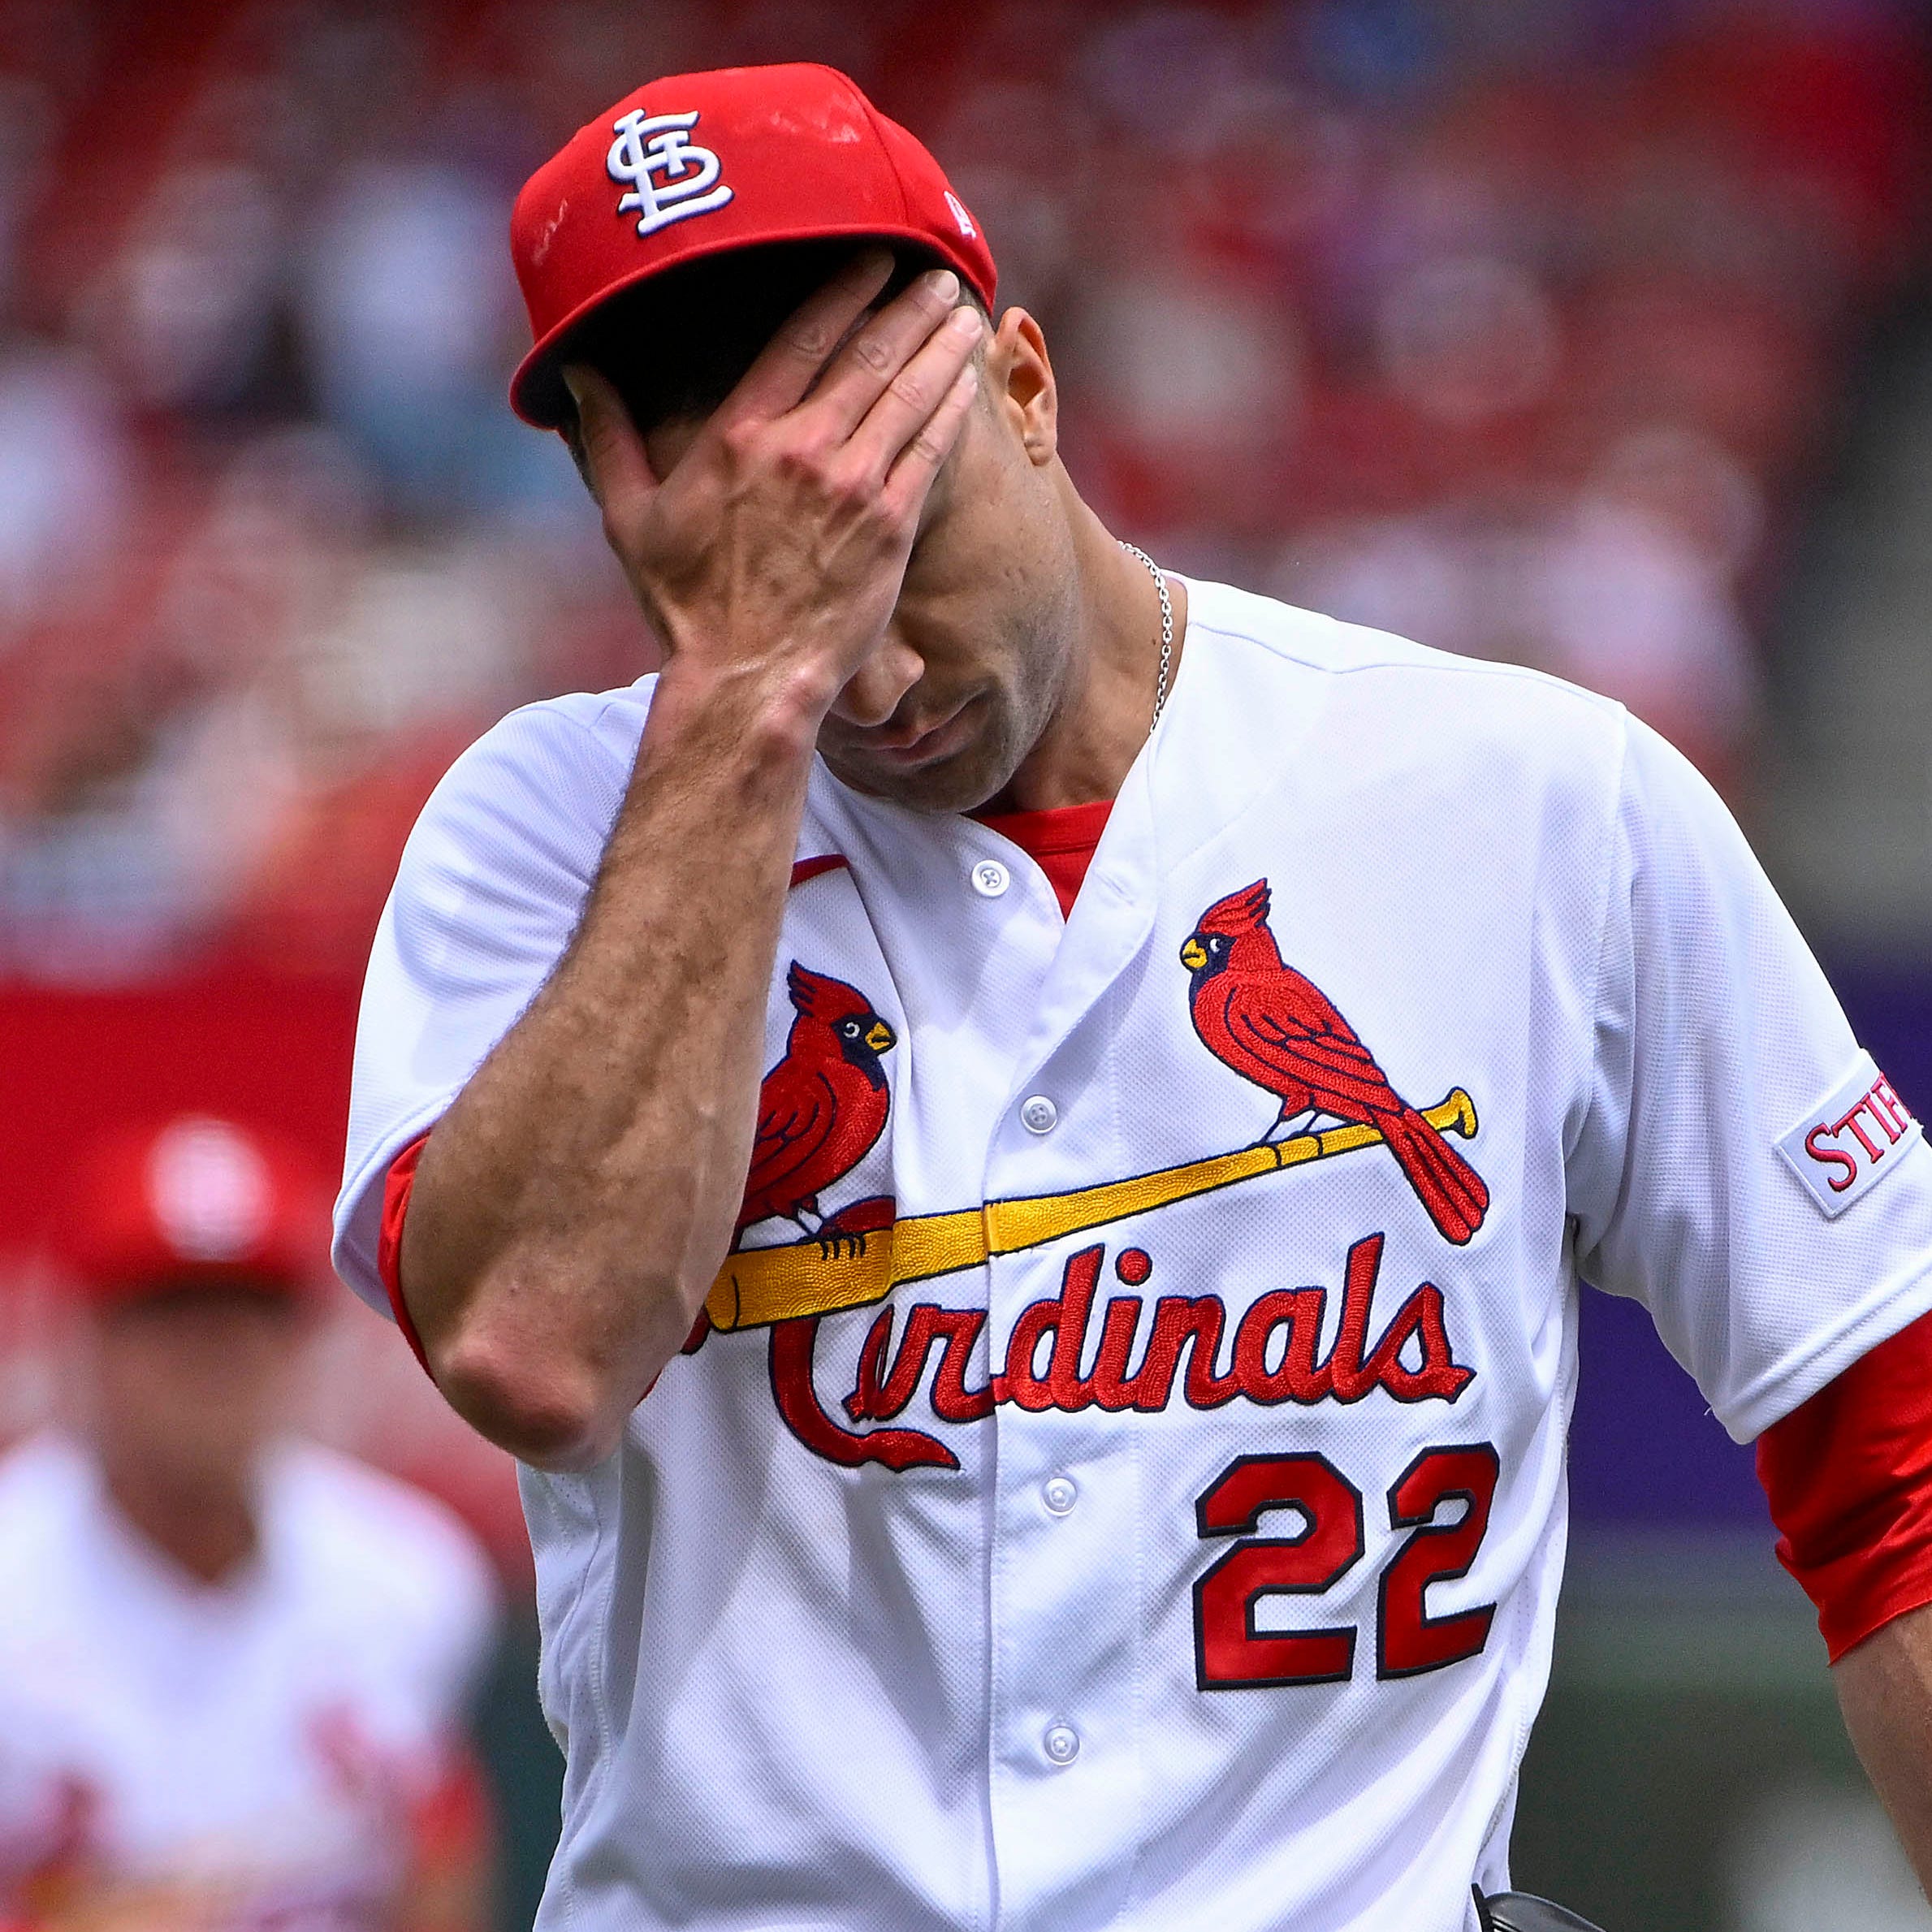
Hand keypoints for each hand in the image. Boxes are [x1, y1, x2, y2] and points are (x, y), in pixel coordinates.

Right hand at [564, 251, 982, 727]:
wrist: (747, 678)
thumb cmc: (686, 606)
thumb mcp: (629, 518)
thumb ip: (608, 438)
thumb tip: (575, 375)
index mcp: (741, 434)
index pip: (803, 337)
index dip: (845, 289)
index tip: (875, 258)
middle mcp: (802, 448)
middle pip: (866, 355)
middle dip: (906, 308)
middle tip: (936, 273)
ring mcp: (853, 486)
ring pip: (906, 395)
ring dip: (938, 349)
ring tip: (961, 313)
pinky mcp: (891, 528)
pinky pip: (928, 452)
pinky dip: (950, 411)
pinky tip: (966, 384)